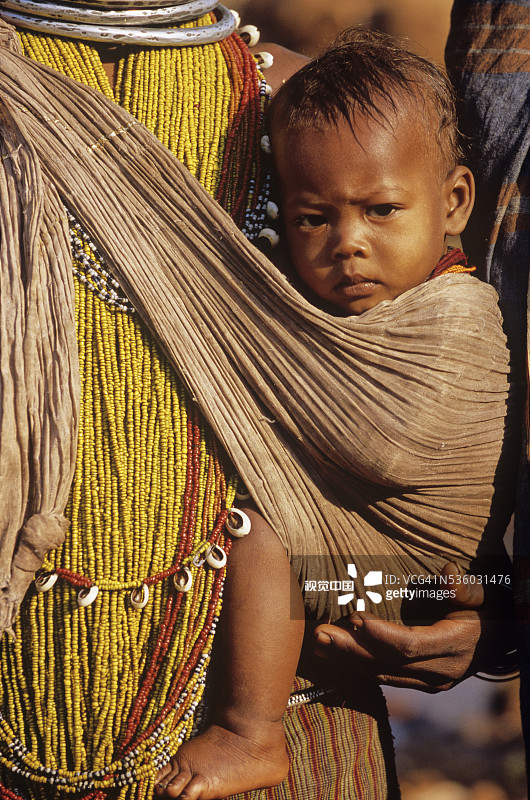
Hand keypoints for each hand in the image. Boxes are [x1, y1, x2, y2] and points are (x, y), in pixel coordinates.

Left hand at [312, 562, 511, 691]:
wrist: (508, 640)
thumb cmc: (494, 607)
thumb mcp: (486, 592)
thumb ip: (465, 587)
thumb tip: (447, 572)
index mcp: (456, 645)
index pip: (410, 644)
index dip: (379, 633)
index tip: (353, 616)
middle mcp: (441, 671)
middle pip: (388, 663)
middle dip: (351, 649)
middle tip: (320, 634)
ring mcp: (431, 682)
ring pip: (382, 674)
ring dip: (347, 660)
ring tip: (317, 645)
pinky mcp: (421, 684)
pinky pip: (385, 678)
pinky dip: (358, 667)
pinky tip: (334, 657)